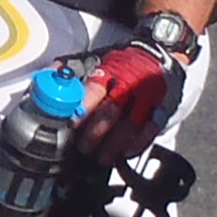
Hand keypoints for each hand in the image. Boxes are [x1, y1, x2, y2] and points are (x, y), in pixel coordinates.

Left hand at [70, 40, 181, 160]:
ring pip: (130, 124)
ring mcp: (148, 96)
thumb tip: (53, 69)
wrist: (162, 57)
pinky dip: (138, 143)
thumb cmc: (126, 64)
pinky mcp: (163, 107)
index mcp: (111, 70)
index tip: (70, 124)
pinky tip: (126, 153)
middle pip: (111, 111)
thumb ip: (78, 69)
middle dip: (95, 133)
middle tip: (83, 148)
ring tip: (101, 158)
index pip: (94, 90)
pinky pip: (151, 129)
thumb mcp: (102, 59)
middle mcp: (130, 83)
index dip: (81, 109)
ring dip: (114, 144)